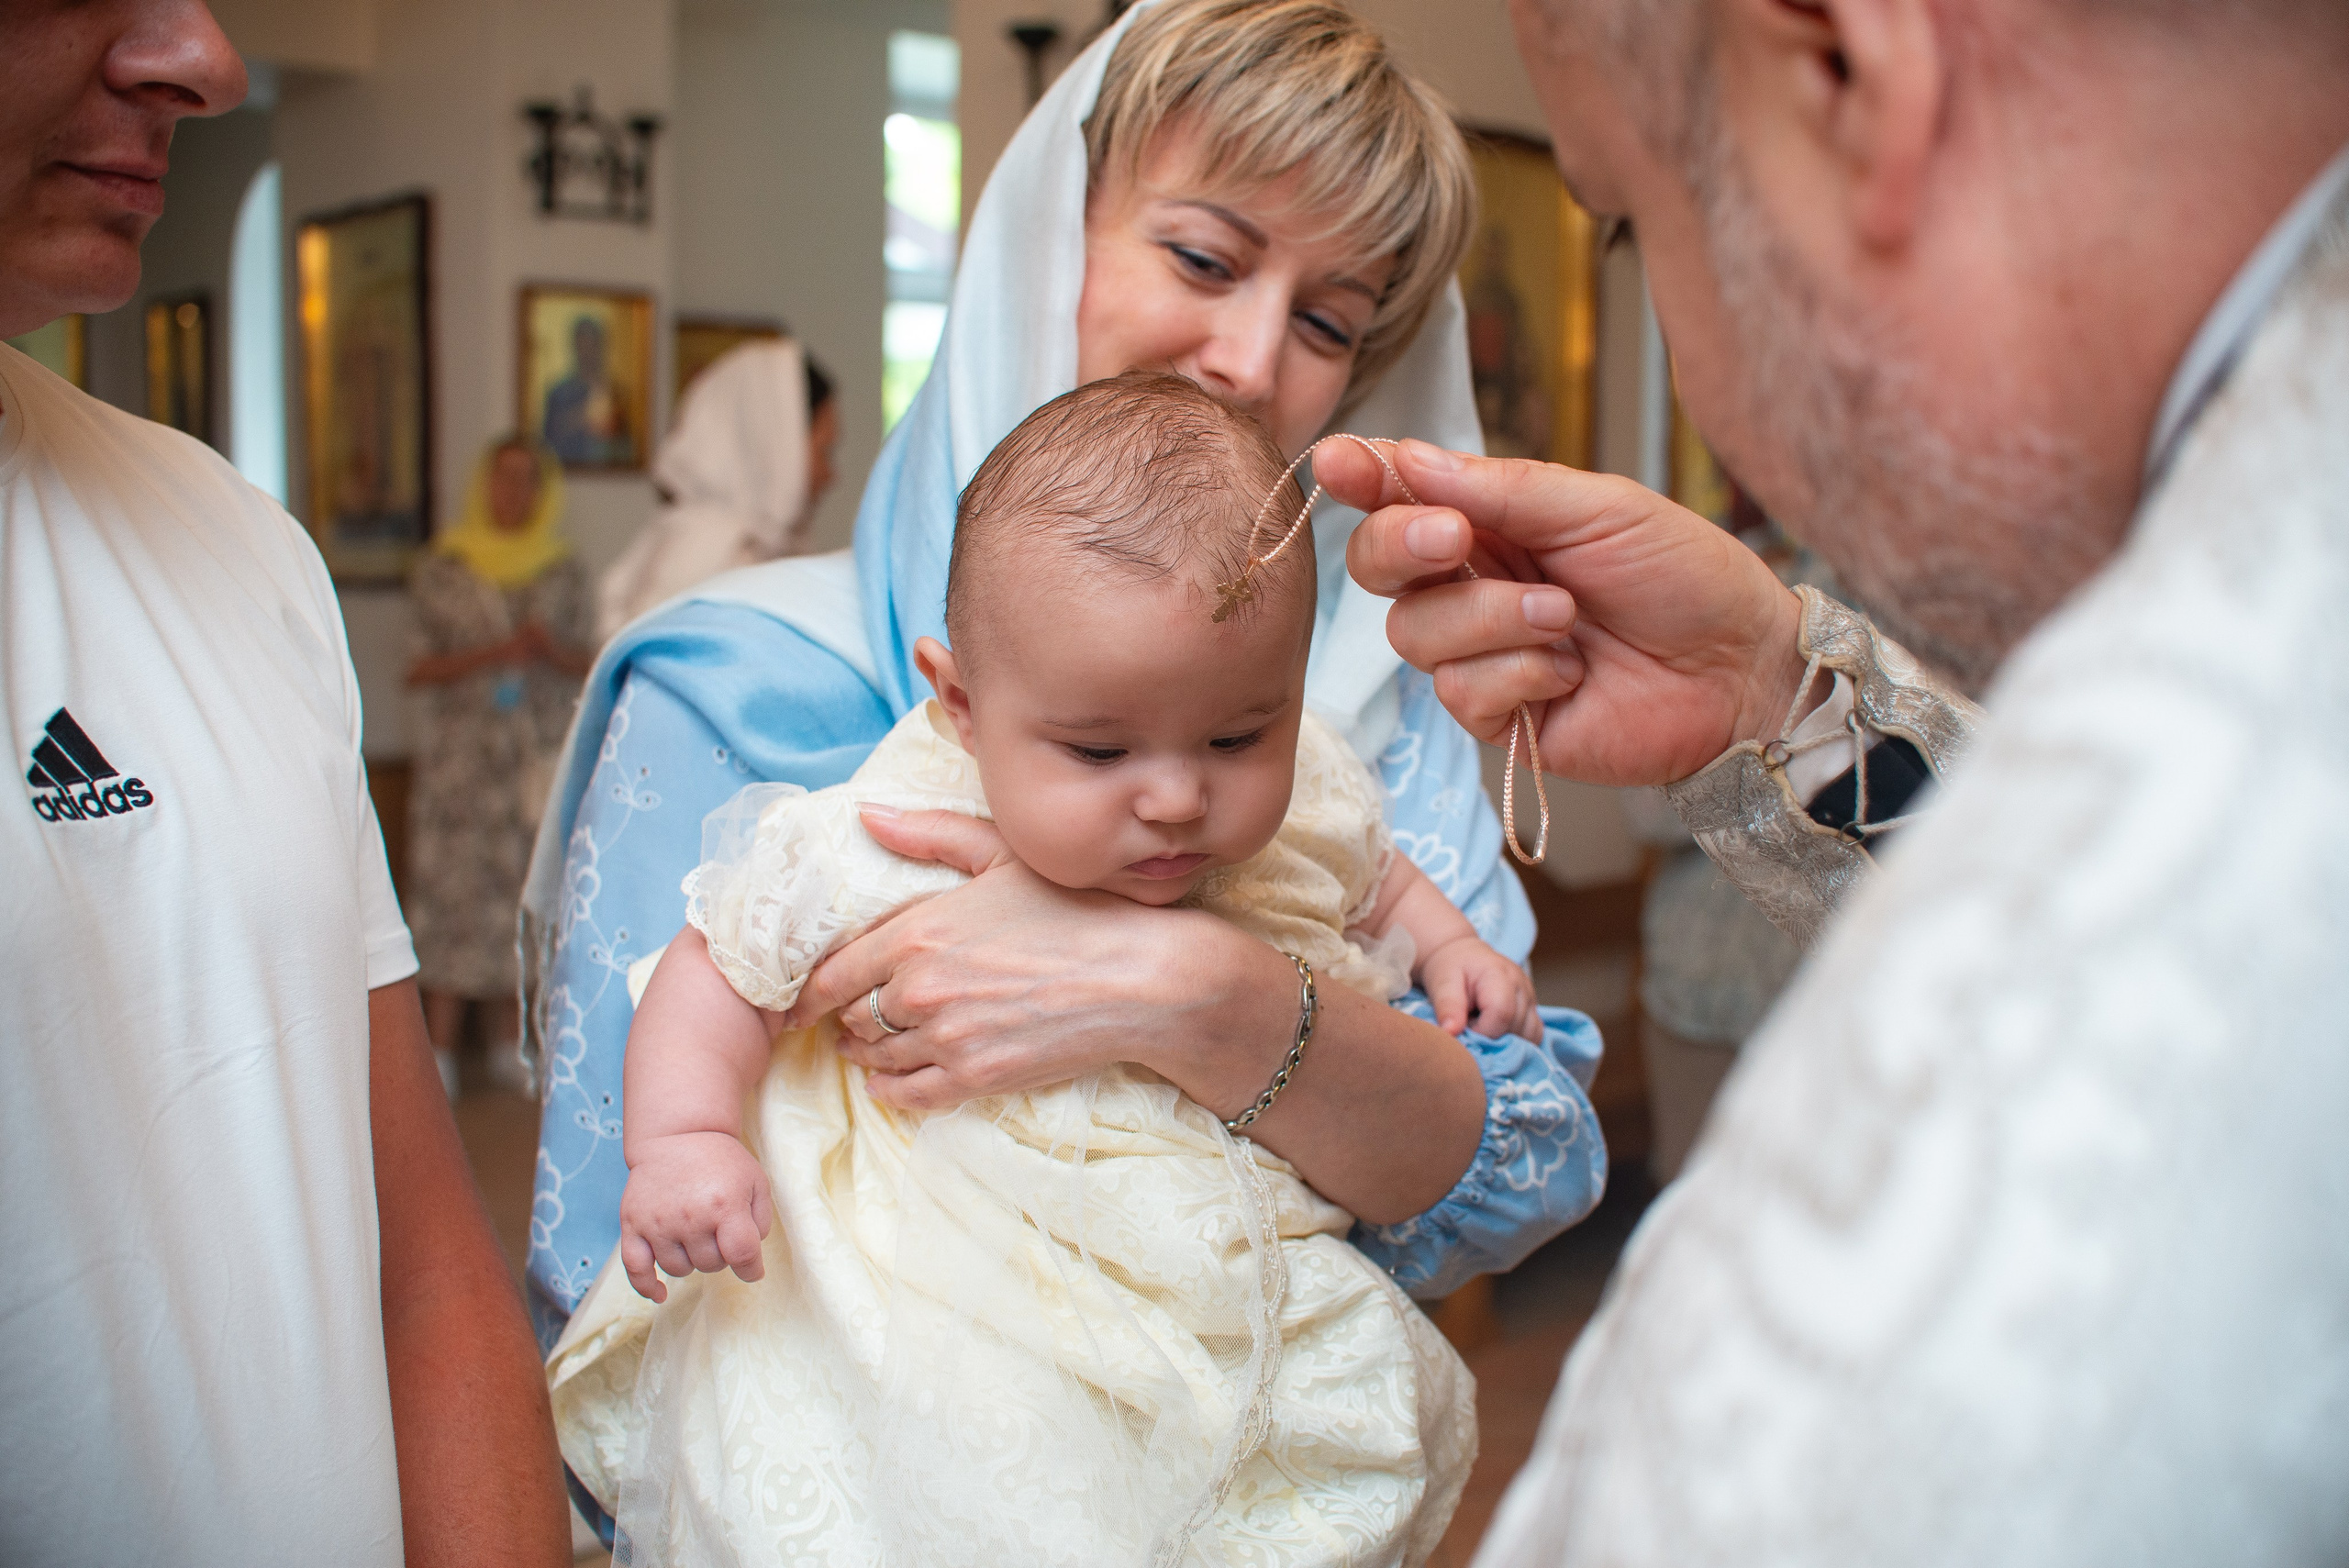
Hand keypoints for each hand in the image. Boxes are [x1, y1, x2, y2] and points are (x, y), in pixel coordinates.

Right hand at [617, 1130, 773, 1302]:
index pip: (742, 1256)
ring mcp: (658, 1222)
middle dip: (720, 1255)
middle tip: (718, 1231)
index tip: (752, 1269)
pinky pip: (635, 1268)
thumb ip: (761, 1221)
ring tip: (695, 1235)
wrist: (678, 1136)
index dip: (752, 1269)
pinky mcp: (632, 1224)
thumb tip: (749, 1259)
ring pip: (679, 1270)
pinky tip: (660, 1294)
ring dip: (691, 1261)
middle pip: (711, 1265)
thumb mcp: (756, 1181)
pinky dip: (647, 1287)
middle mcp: (690, 1216)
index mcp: (725, 1204)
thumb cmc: (722, 1162)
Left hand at [789, 805, 1232, 1112]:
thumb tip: (867, 815)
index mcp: (918, 931)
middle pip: (852, 1015)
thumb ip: (929, 835)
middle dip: (848, 1015)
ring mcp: (946, 1039)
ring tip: (870, 1044)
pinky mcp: (975, 1079)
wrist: (1142, 979)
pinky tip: (893, 1079)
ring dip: (867, 1052)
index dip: (811, 988)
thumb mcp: (1002, 856)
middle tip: (847, 1016)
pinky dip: (891, 1089)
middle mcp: (920, 989)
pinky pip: (906, 1095)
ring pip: (876, 1056)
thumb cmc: (1077, 910)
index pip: (835, 971)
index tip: (802, 997)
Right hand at [1322, 439, 1811, 786]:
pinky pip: (1459, 694)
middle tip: (1455, 538)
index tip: (1337, 463)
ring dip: (1490, 618)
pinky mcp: (1500, 719)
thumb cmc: (1685, 575)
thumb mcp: (1598, 507)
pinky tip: (1571, 673)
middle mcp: (1474, 586)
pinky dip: (1517, 675)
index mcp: (1493, 524)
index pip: (1402, 499)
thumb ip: (1500, 488)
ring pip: (1414, 634)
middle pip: (1378, 569)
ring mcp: (1482, 655)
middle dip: (1401, 547)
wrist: (1743, 667)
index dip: (1361, 481)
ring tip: (1565, 616)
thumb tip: (1405, 456)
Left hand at [1417, 936, 1540, 1039]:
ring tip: (1483, 1025)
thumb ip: (1448, 1007)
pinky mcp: (1533, 1009)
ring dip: (1505, 1040)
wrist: (1463, 957)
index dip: (1481, 1031)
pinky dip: (1517, 1040)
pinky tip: (1497, 1031)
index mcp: (1499, 974)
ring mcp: (1531, 997)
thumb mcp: (1442, 983)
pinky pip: (1534, 1034)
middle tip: (1470, 1024)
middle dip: (1490, 1036)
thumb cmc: (1451, 968)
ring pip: (1529, 1036)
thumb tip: (1451, 1032)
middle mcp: (1522, 985)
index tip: (1464, 1028)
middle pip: (1515, 1028)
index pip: (1502, 1014)